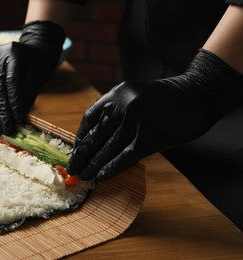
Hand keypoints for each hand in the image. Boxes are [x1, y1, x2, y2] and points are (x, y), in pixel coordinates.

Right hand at [0, 21, 65, 134]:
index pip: (12, 81)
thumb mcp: (39, 78)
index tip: (18, 120)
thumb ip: (28, 95)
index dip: (14, 102)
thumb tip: (18, 118)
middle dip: (2, 111)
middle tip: (7, 129)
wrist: (36, 47)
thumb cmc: (41, 64)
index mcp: (15, 52)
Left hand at [67, 49, 242, 180]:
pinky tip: (102, 176)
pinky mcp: (150, 136)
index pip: (90, 118)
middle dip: (82, 154)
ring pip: (108, 147)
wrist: (196, 95)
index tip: (76, 151)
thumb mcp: (134, 97)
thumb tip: (98, 143)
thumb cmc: (163, 99)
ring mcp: (136, 120)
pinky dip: (112, 168)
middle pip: (96, 135)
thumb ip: (117, 114)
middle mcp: (123, 105)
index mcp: (116, 93)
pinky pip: (126, 156)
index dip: (80, 137)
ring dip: (94, 164)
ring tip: (84, 176)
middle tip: (73, 168)